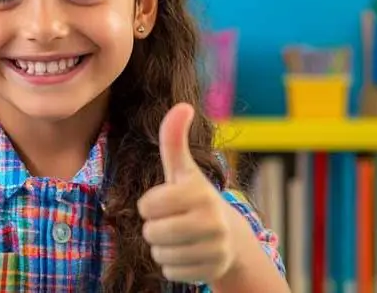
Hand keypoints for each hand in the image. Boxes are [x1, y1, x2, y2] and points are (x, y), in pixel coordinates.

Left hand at [138, 103, 235, 283]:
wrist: (229, 237)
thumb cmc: (194, 198)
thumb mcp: (182, 170)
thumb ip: (174, 140)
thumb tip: (182, 105)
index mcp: (199, 192)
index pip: (147, 206)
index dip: (150, 205)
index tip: (167, 201)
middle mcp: (211, 220)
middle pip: (151, 233)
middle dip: (155, 228)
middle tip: (173, 221)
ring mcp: (214, 248)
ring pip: (159, 254)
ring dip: (163, 248)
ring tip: (181, 237)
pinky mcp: (211, 271)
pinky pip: (170, 272)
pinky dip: (174, 265)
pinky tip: (189, 254)